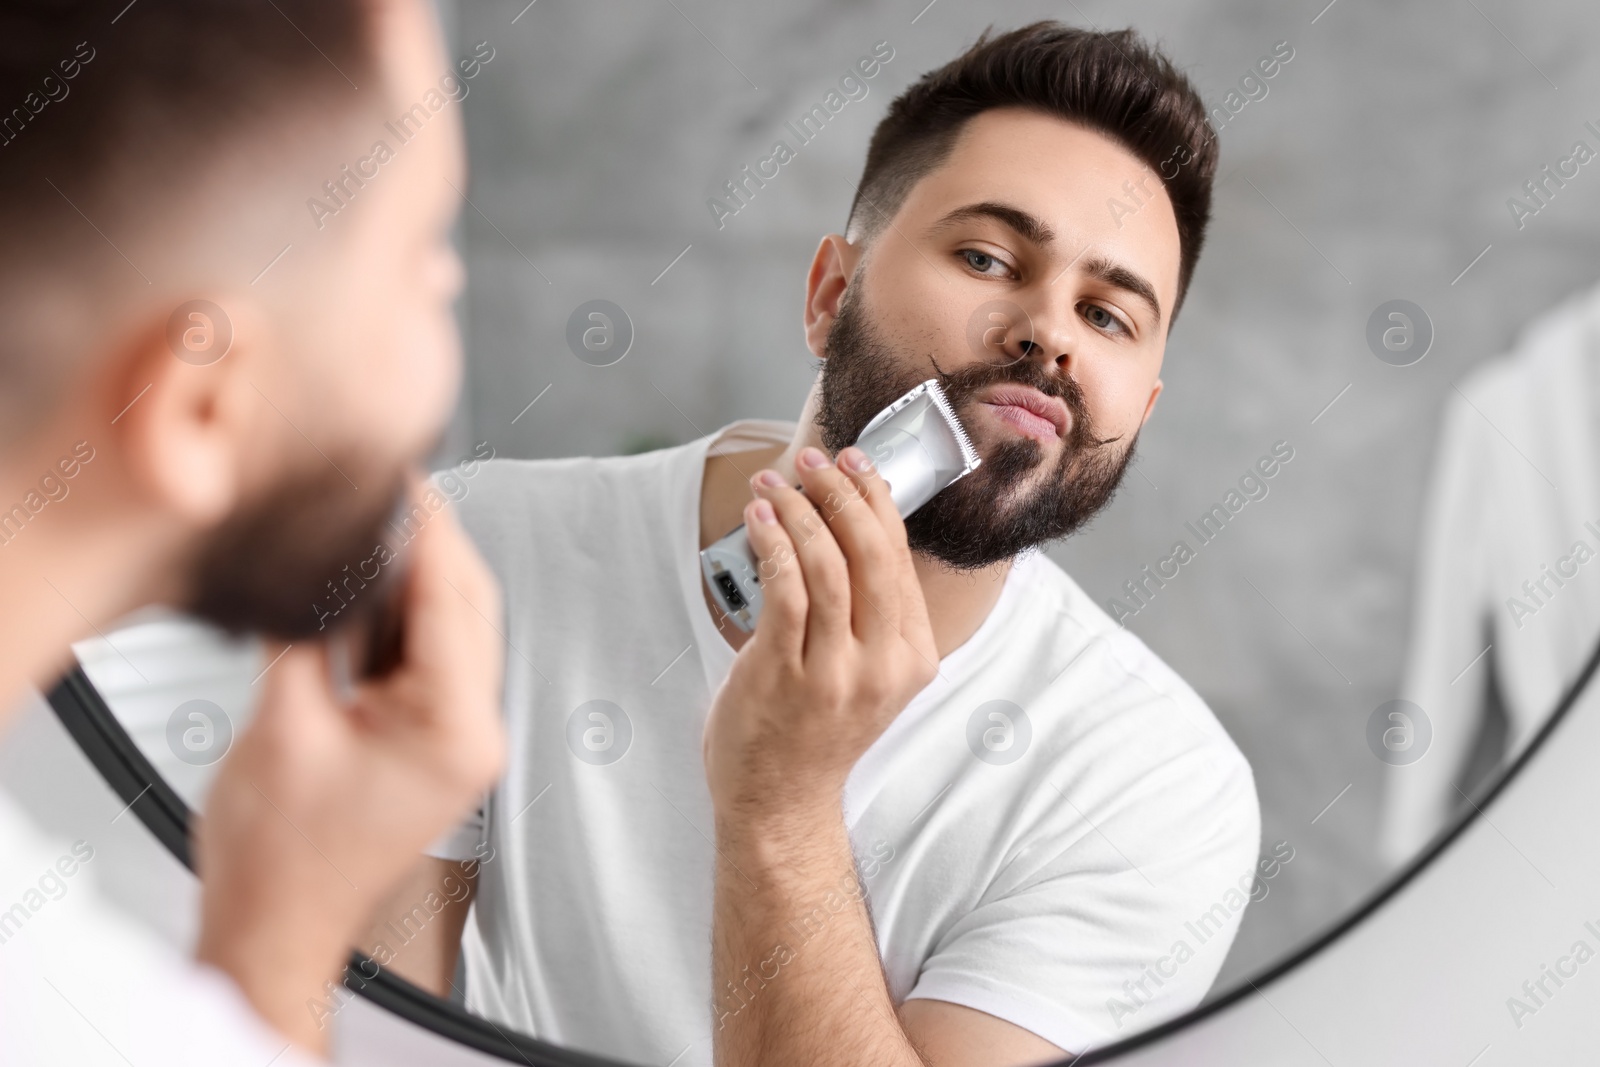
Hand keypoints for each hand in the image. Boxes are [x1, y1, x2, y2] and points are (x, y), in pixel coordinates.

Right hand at [195, 476, 505, 1052]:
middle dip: (429, 548)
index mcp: (454, 729)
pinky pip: (432, 661)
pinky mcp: (435, 744)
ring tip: (366, 539)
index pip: (452, 599)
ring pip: (454, 629)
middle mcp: (474, 734)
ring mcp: (460, 741)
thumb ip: (315, 628)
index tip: (406, 482)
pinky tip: (363, 597)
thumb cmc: (278, 857)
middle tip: (388, 496)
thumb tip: (333, 559)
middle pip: (468, 607)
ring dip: (415, 583)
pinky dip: (402, 623)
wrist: (273, 926)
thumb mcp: (282, 719)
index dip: (427, 531)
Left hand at [702, 445, 937, 821]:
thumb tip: (853, 523)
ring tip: (772, 484)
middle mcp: (883, 663)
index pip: (900, 557)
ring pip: (826, 564)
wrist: (781, 802)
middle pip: (871, 552)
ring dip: (797, 510)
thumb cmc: (815, 731)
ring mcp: (834, 672)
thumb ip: (871, 613)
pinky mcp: (784, 675)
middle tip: (811, 462)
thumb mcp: (868, 673)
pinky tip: (758, 519)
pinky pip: (784, 590)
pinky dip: (772, 542)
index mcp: (912, 656)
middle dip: (839, 492)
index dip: (875, 499)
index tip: (852, 462)